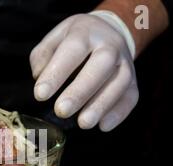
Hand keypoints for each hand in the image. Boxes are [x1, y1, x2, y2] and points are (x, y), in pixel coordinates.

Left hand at [30, 12, 138, 131]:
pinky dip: (118, 113)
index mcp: (86, 32)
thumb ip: (43, 56)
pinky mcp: (133, 82)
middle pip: (101, 64)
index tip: (40, 95)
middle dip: (80, 90)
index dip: (56, 73)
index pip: (72, 49)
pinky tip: (103, 126)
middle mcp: (110, 45)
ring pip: (119, 82)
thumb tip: (39, 77)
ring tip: (83, 123)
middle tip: (61, 111)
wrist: (109, 33)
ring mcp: (125, 63)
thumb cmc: (76, 40)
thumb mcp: (55, 38)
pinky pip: (131, 97)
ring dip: (101, 105)